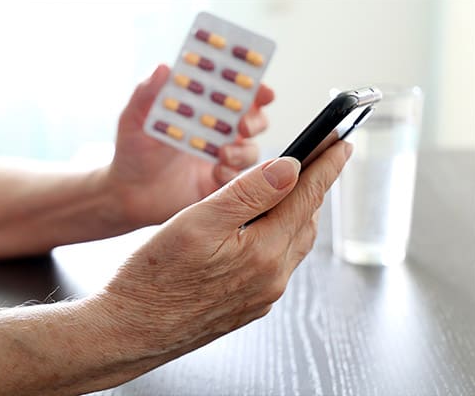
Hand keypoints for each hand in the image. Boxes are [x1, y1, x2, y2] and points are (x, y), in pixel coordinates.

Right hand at [103, 141, 351, 355]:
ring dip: (299, 212)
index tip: (342, 143)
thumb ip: (249, 193)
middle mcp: (271, 278)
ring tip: (297, 189)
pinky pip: (278, 264)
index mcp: (263, 253)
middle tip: (321, 159)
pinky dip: (281, 237)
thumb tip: (291, 167)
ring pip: (294, 243)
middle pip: (305, 220)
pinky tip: (266, 229)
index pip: (306, 197)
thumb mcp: (198, 222)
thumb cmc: (154, 279)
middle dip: (315, 187)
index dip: (326, 165)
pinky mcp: (249, 306)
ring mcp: (262, 296)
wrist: (132, 332)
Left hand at [108, 64, 274, 227]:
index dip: (255, 88)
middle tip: (242, 124)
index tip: (260, 89)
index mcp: (203, 109)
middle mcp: (218, 132)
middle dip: (255, 120)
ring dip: (242, 150)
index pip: (237, 92)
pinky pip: (238, 178)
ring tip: (222, 153)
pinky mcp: (220, 184)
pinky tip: (215, 172)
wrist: (129, 193)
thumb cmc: (133, 150)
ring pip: (250, 150)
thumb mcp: (134, 117)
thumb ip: (147, 92)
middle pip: (254, 120)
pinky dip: (231, 173)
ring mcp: (222, 159)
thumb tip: (164, 67)